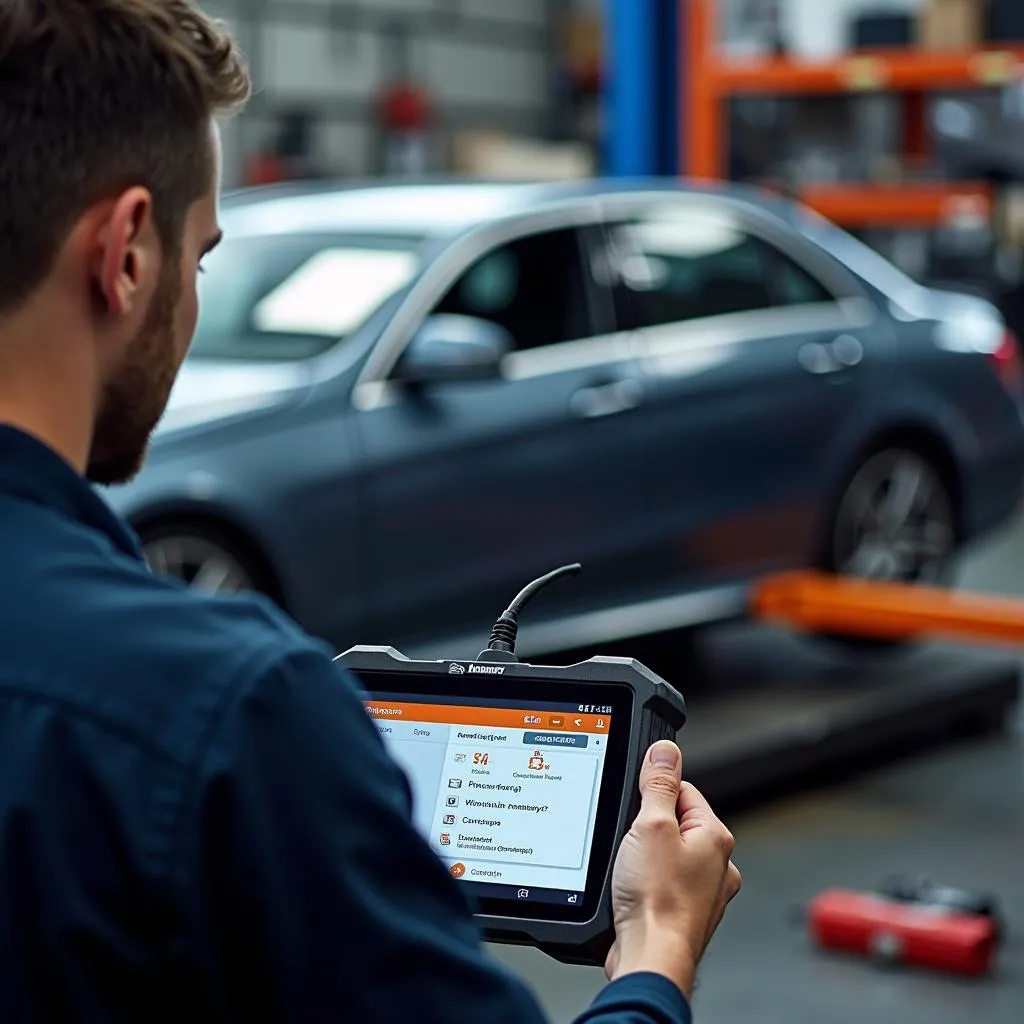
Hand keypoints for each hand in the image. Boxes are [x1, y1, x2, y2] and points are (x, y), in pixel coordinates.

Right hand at [605, 740, 740, 999]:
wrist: (651, 958)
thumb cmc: (657, 901)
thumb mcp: (651, 826)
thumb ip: (658, 786)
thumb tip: (666, 752)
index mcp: (715, 837)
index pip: (683, 790)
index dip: (653, 793)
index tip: (636, 802)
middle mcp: (716, 865)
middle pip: (673, 823)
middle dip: (646, 828)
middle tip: (630, 841)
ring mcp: (701, 892)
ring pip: (665, 855)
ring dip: (643, 858)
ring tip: (630, 870)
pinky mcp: (682, 913)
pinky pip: (659, 883)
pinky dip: (644, 884)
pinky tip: (631, 891)